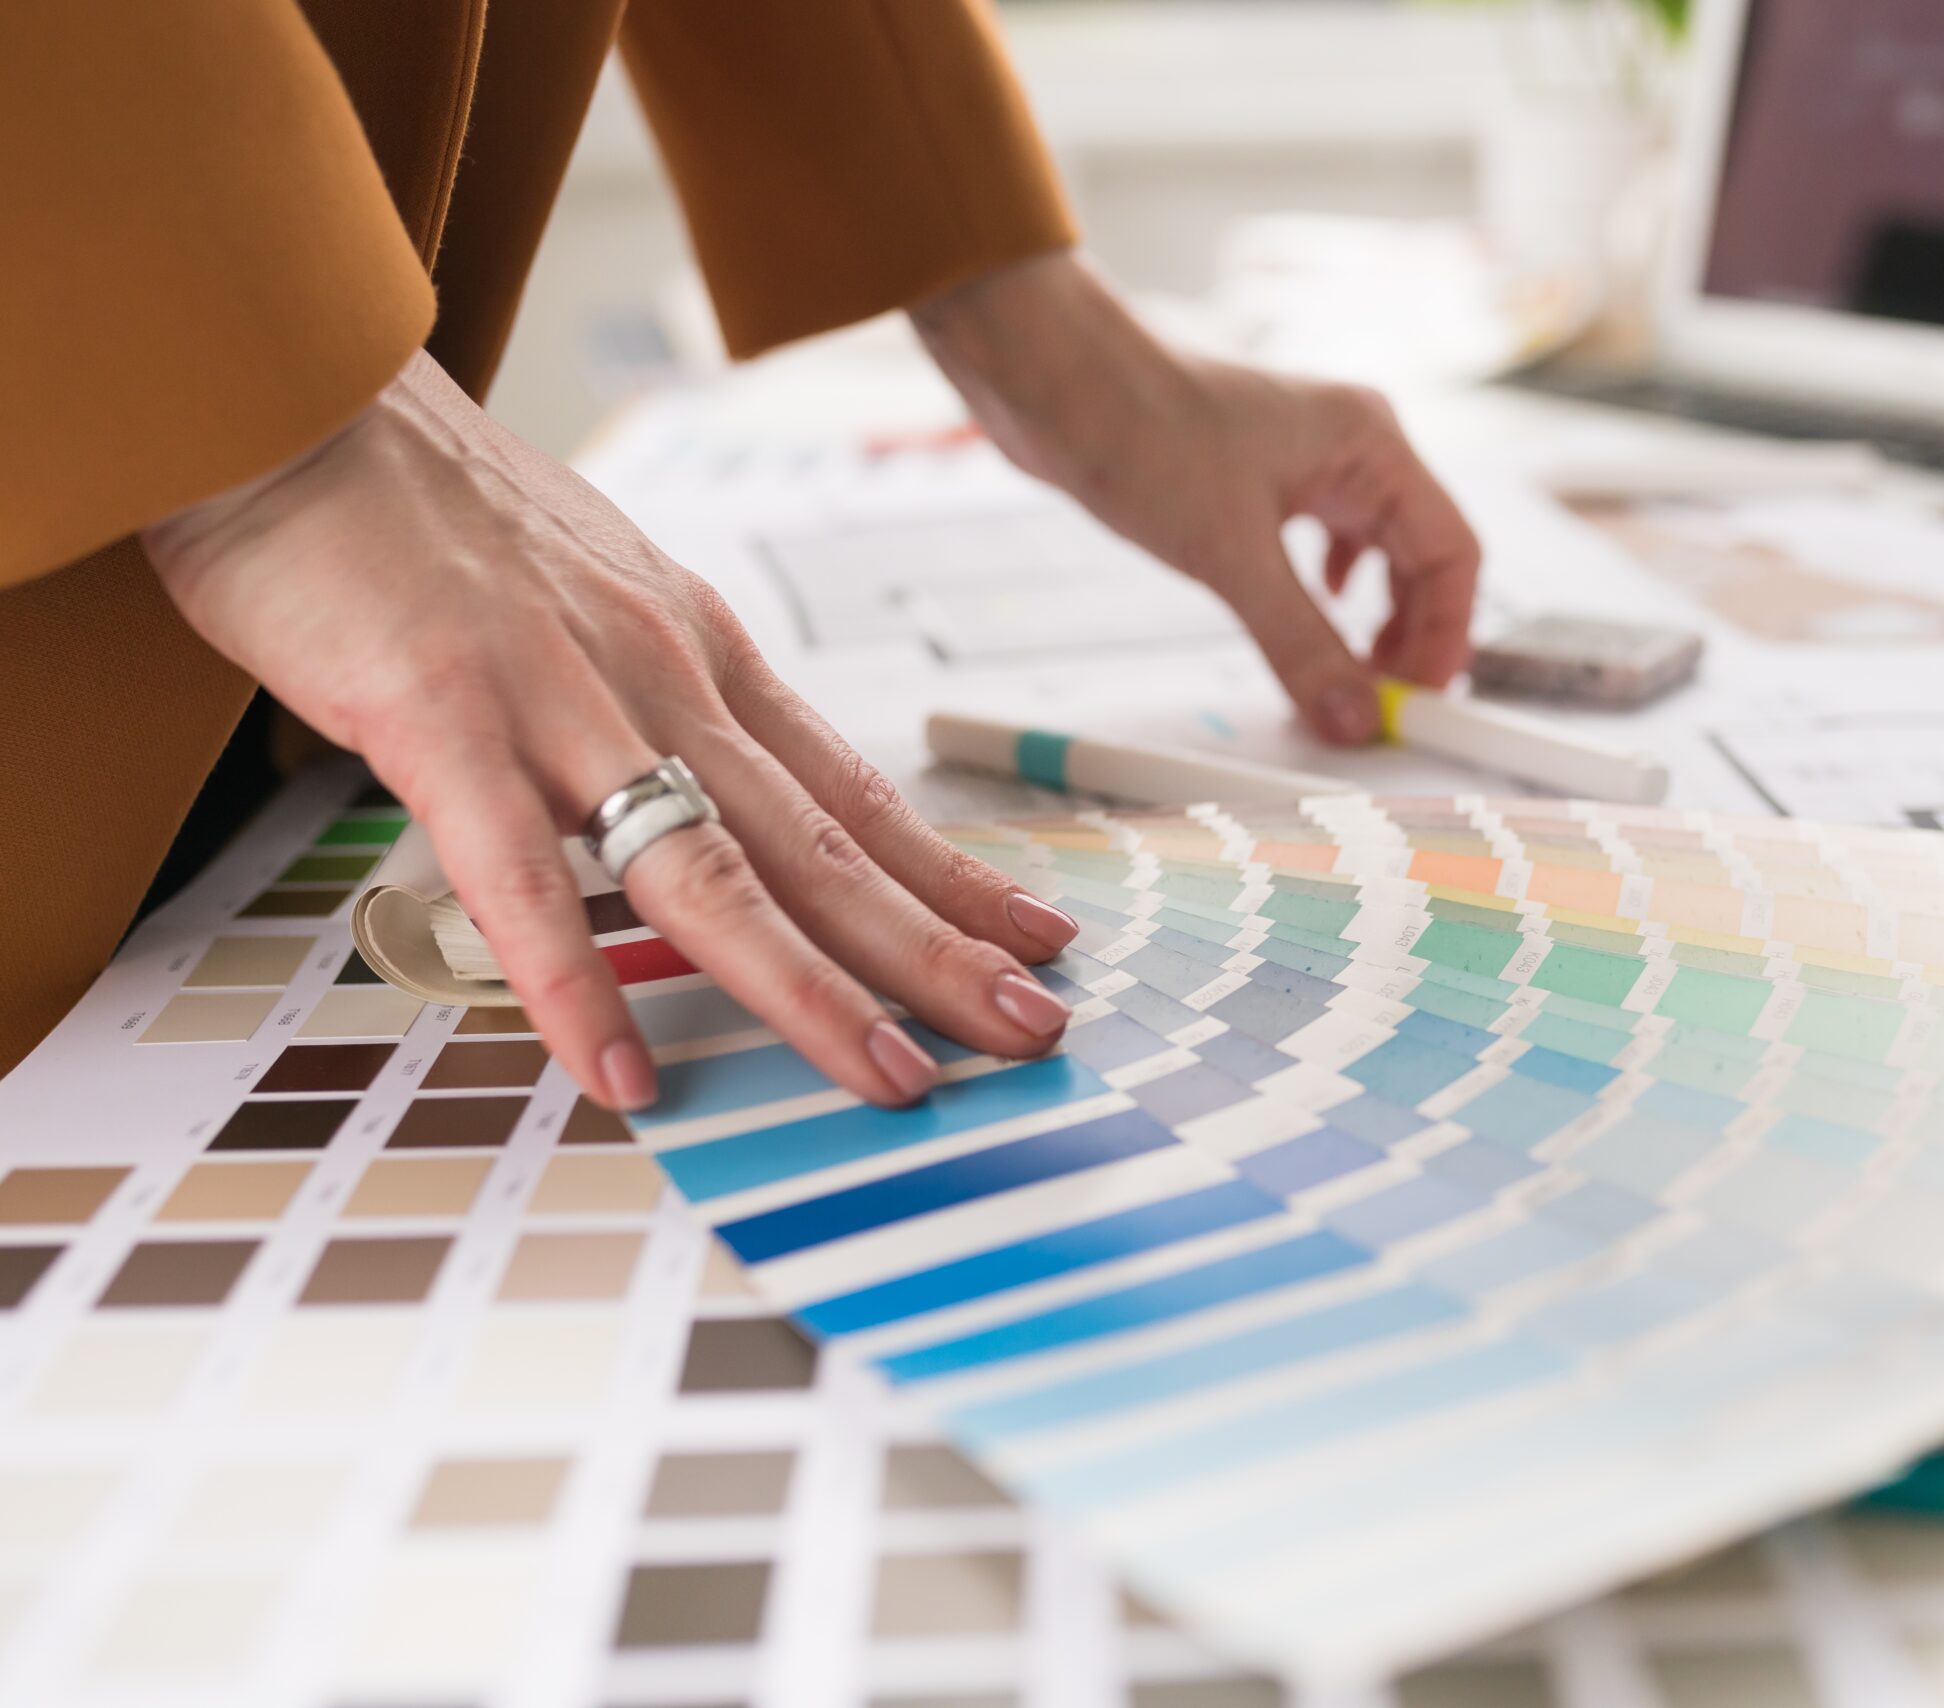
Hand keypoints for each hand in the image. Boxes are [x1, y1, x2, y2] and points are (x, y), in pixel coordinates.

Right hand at [142, 351, 1082, 1112]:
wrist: (294, 384)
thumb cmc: (425, 502)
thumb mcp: (590, 589)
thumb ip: (653, 689)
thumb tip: (705, 770)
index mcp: (701, 649)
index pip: (853, 787)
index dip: (951, 873)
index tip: (1039, 935)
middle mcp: (663, 677)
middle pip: (822, 845)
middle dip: (936, 949)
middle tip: (1032, 1030)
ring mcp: (559, 699)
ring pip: (710, 873)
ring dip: (811, 987)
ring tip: (894, 1076)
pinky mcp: (441, 718)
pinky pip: (520, 878)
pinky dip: (574, 984)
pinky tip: (624, 1072)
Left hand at [914, 253, 1480, 743]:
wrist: (1049, 374)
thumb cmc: (1139, 425)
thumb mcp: (1230, 555)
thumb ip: (1300, 644)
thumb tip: (1354, 718)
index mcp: (1371, 444)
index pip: (1453, 552)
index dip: (1447, 634)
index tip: (1418, 700)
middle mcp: (1352, 446)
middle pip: (1421, 557)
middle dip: (1411, 634)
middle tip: (1382, 705)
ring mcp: (1307, 460)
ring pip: (1375, 552)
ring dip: (1373, 617)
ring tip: (1353, 677)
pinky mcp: (1260, 477)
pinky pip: (1323, 544)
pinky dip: (1328, 592)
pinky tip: (1315, 614)